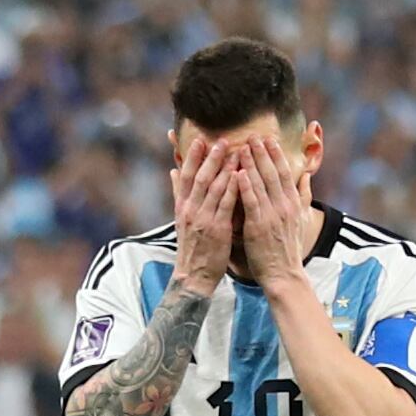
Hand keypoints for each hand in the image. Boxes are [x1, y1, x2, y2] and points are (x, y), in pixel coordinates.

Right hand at [168, 137, 240, 292]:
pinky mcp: (217, 229)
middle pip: (199, 178)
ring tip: (236, 151)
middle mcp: (190, 210)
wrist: (193, 277)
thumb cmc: (192, 247)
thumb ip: (178, 193)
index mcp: (182, 207)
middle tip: (222, 139)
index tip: (200, 139)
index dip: (192, 157)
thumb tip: (172, 171)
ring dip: (225, 168)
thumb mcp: (181, 219)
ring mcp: (203, 219)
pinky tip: (242, 175)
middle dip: (211, 157)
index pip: (185, 176)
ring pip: (213, 188)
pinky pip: (226, 205)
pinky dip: (233, 188)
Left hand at [235, 136, 307, 281]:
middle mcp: (285, 205)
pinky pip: (251, 202)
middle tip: (252, 134)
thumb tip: (306, 176)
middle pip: (273, 173)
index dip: (276, 154)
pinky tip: (238, 173)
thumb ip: (303, 196)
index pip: (284, 172)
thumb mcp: (301, 220)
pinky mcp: (259, 226)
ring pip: (261, 183)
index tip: (268, 138)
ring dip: (251, 163)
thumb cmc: (288, 249)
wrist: (284, 275)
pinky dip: (245, 186)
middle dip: (263, 152)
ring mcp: (272, 215)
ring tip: (242, 146)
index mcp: (293, 203)